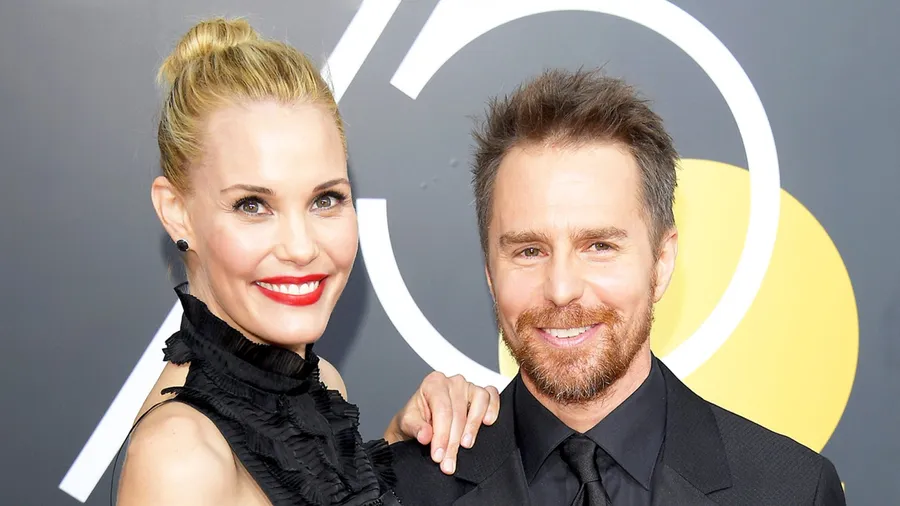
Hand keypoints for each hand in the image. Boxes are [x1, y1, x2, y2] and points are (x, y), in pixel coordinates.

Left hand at [384, 372, 499, 474]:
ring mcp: (468, 386)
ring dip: (473, 427)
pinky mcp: (480, 393)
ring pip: (478, 402)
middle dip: (453, 441)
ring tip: (465, 445)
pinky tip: (487, 422)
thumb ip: (416, 428)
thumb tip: (426, 435)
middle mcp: (452, 381)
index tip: (438, 455)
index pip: (442, 410)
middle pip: (458, 413)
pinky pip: (492, 396)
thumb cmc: (416, 417)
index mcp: (433, 383)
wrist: (422, 419)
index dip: (441, 435)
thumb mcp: (408, 423)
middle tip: (448, 462)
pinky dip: (492, 408)